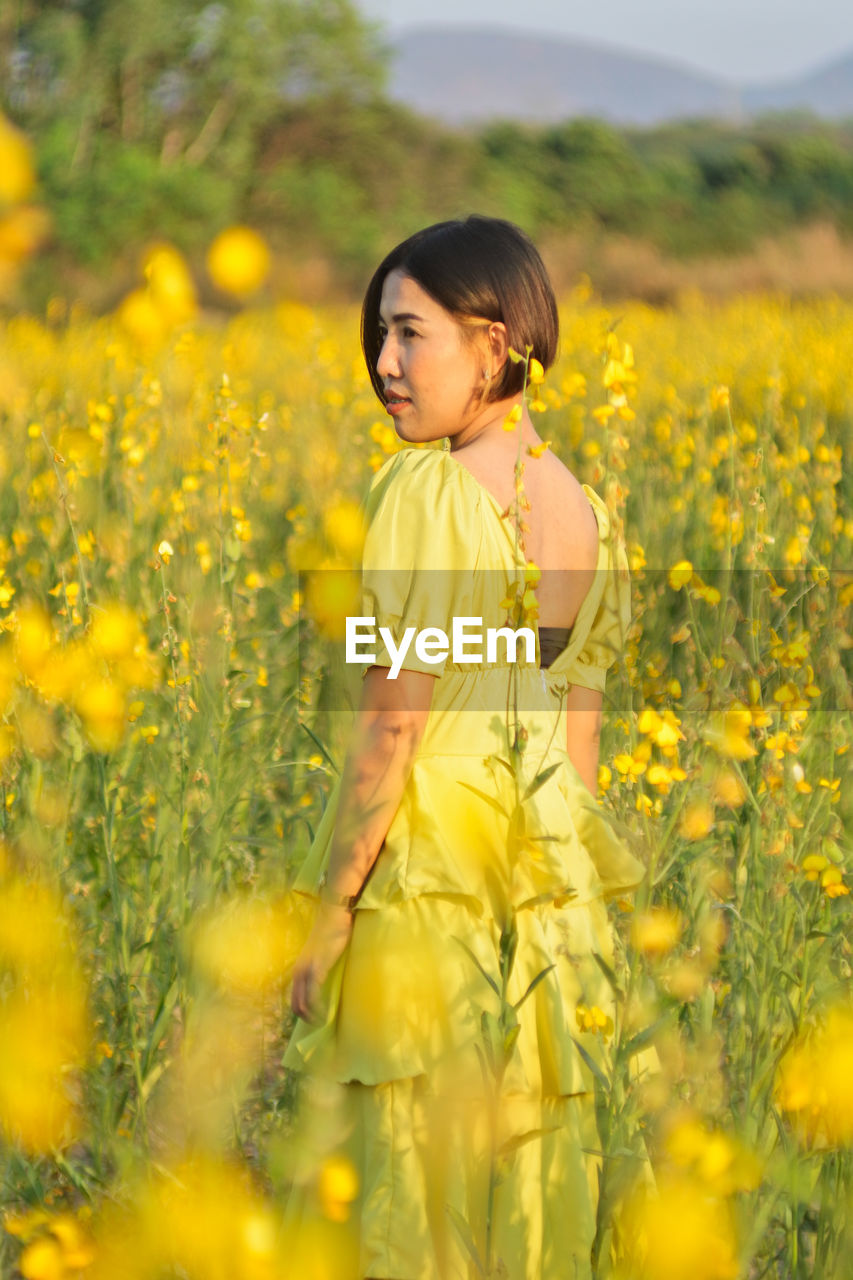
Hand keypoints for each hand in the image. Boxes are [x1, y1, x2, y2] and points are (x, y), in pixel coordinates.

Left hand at [290, 903, 353, 1021]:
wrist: (334, 915)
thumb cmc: (332, 932)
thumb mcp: (322, 955)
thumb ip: (320, 969)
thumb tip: (326, 984)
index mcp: (298, 969)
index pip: (294, 999)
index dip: (302, 1013)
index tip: (315, 1020)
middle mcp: (298, 971)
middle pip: (295, 1005)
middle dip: (306, 1019)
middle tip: (319, 1026)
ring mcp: (306, 971)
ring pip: (302, 1003)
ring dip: (311, 1016)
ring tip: (322, 1023)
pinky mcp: (317, 969)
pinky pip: (313, 995)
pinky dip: (318, 1008)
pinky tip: (325, 1014)